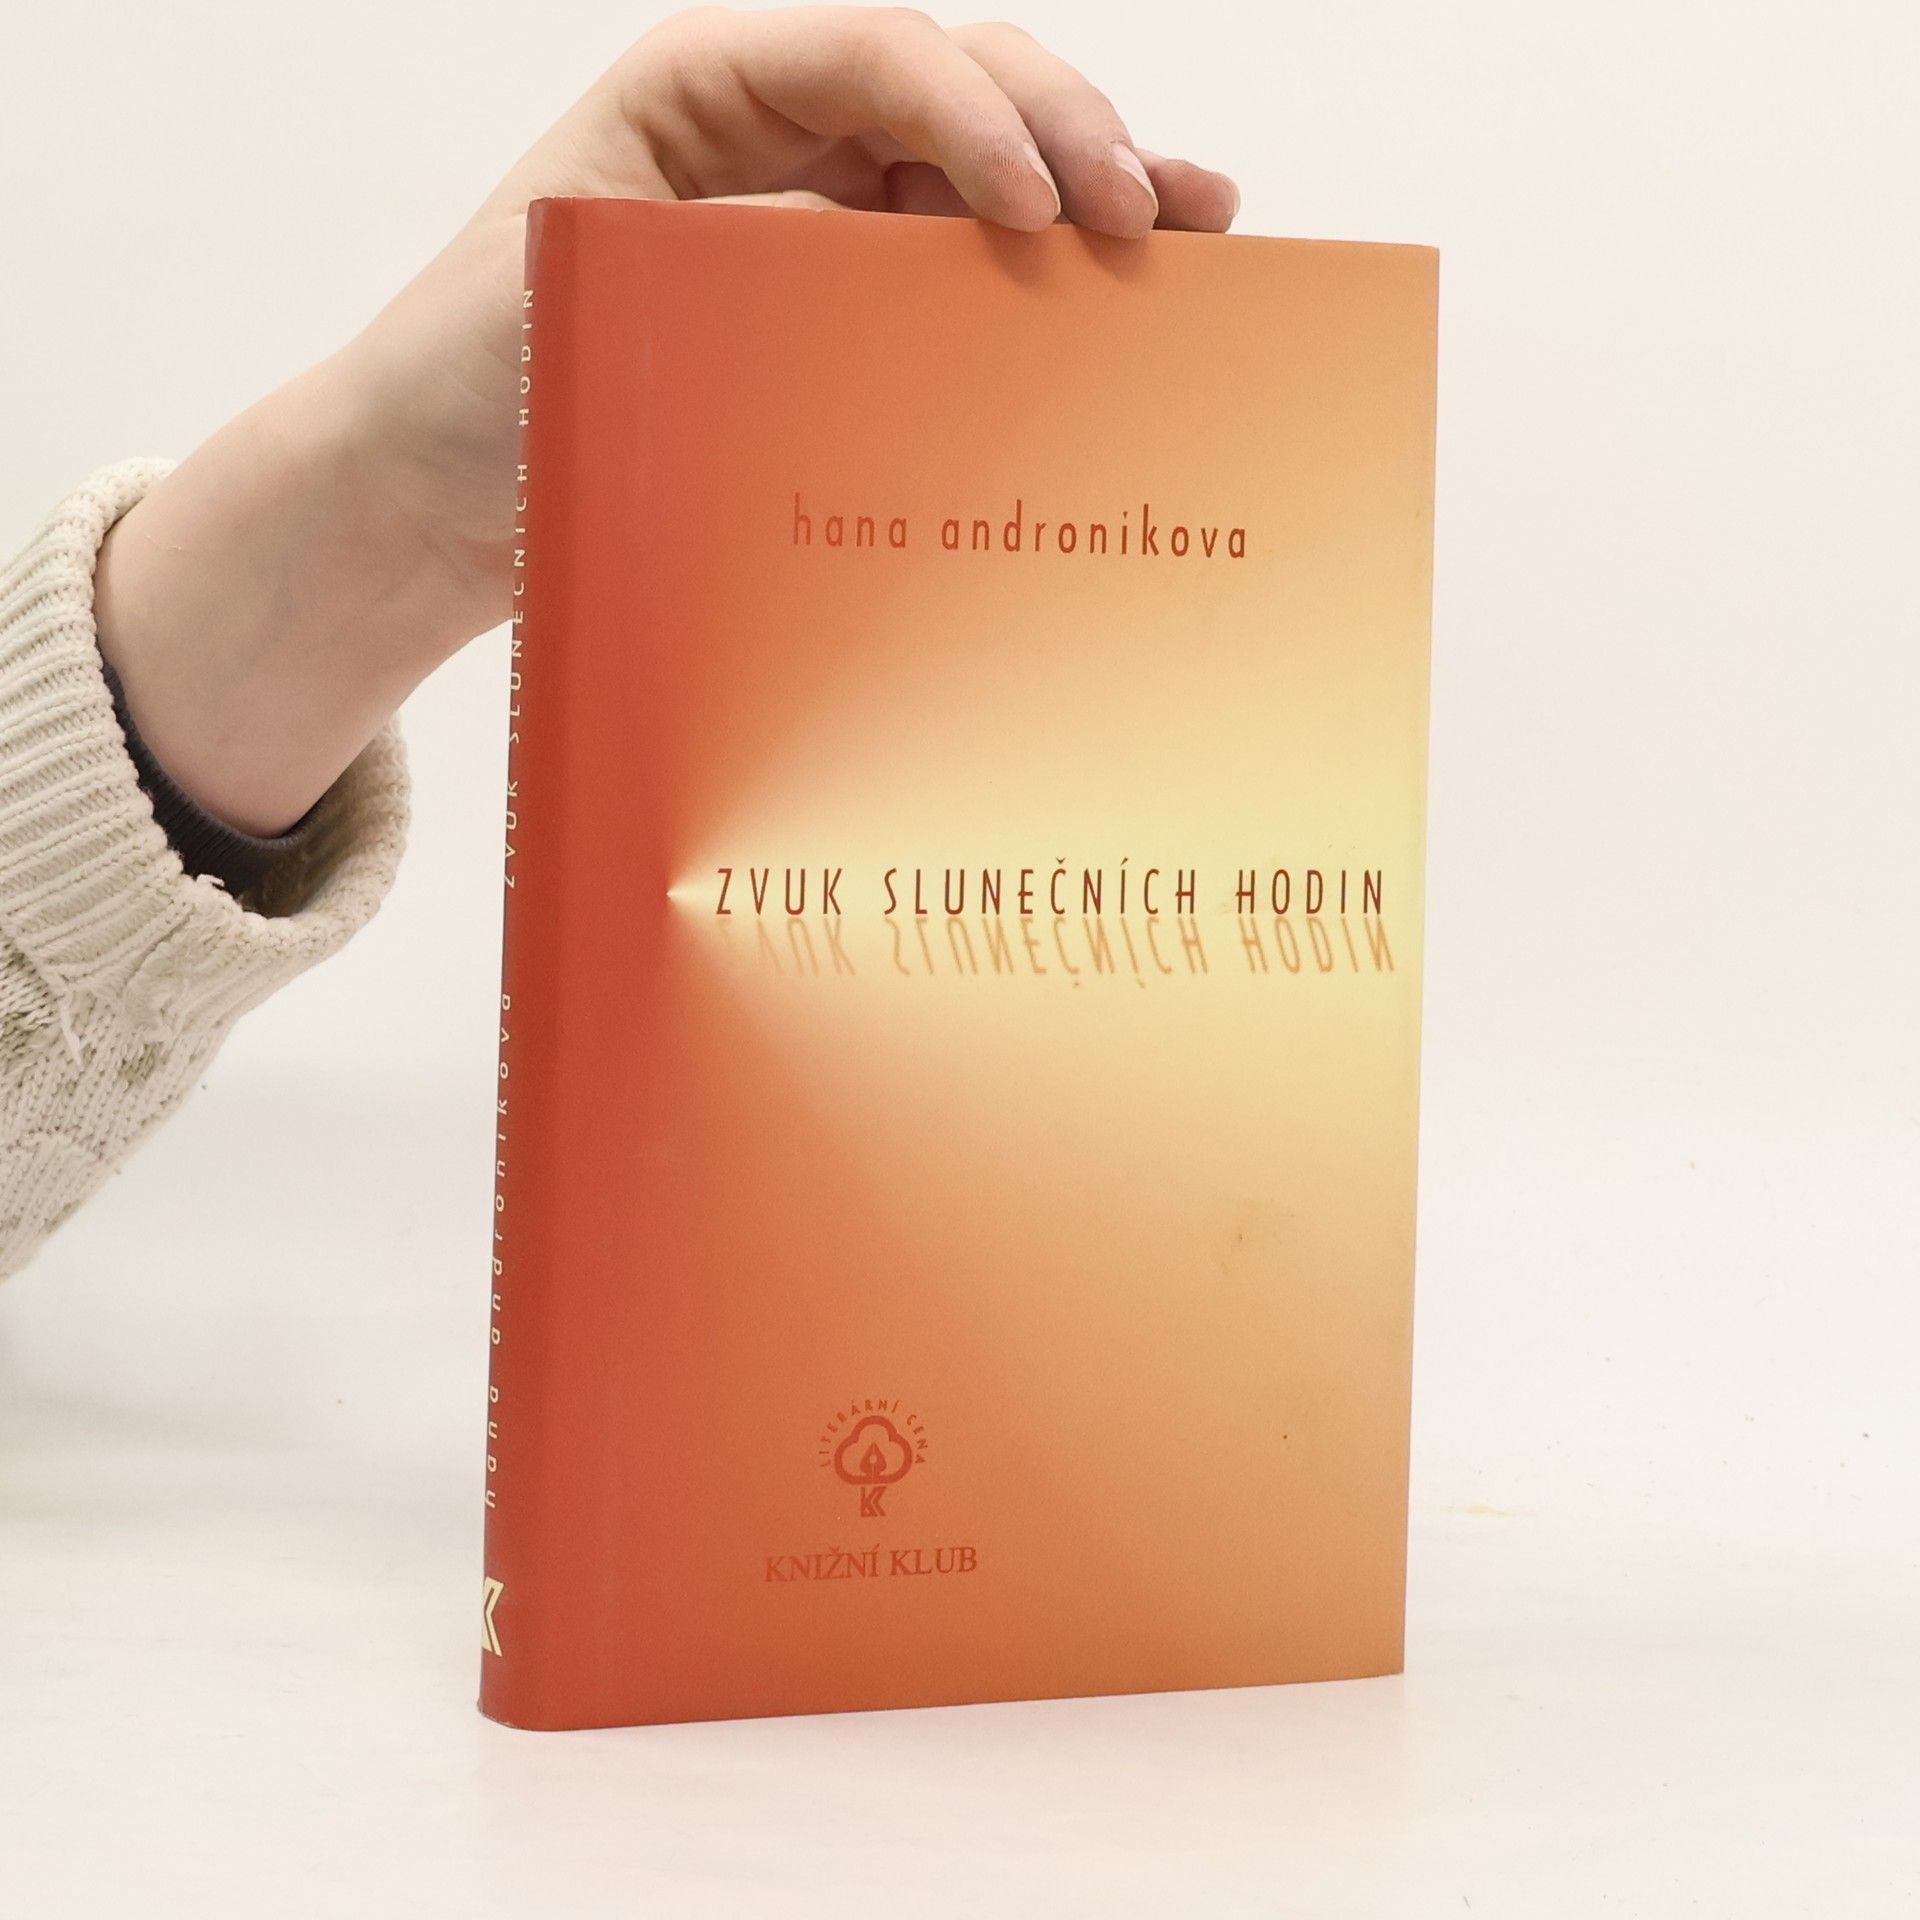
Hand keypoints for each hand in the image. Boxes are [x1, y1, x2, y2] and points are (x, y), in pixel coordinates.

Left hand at [94, 8, 1238, 834]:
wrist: (430, 493)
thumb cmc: (467, 380)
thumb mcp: (587, 299)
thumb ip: (739, 267)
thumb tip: (895, 276)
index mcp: (702, 95)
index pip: (875, 55)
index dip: (975, 108)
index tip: (1035, 204)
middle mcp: (775, 140)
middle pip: (957, 88)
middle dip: (1063, 135)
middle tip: (1143, 214)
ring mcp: (817, 222)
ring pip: (982, 170)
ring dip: (1090, 184)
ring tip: (1189, 222)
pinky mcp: (838, 314)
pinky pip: (956, 269)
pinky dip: (1045, 269)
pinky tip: (1130, 272)